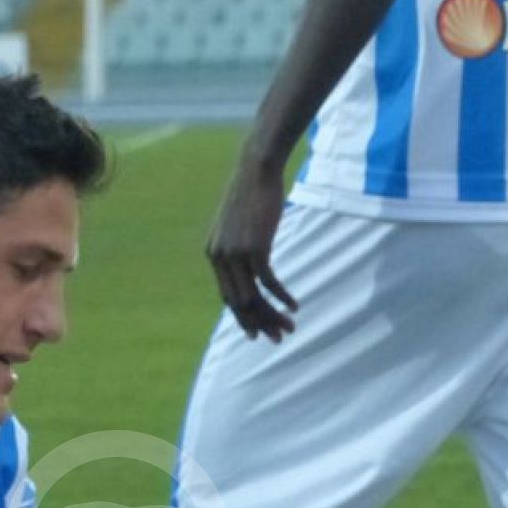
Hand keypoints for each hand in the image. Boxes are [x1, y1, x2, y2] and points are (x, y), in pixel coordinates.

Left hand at [206, 157, 298, 340]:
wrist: (256, 168)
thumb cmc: (252, 194)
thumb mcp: (239, 225)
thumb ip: (240, 247)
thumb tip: (252, 266)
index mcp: (213, 254)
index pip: (228, 297)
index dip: (244, 318)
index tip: (259, 331)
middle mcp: (220, 257)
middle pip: (240, 303)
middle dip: (260, 324)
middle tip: (278, 338)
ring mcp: (236, 254)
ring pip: (253, 297)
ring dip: (273, 315)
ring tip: (290, 327)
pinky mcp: (254, 248)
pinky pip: (268, 282)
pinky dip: (281, 296)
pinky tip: (294, 305)